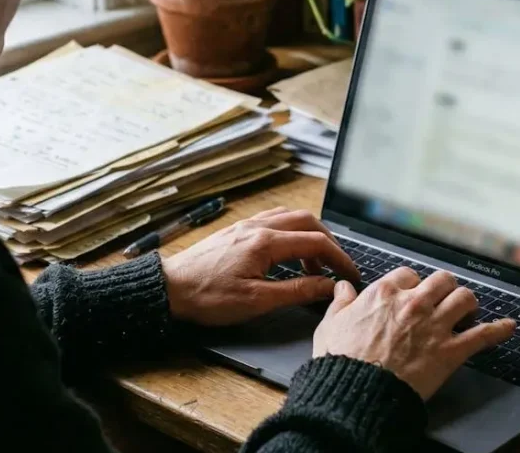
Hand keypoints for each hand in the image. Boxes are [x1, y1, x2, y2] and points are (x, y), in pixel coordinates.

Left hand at [161, 207, 360, 326]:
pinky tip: (287, 253)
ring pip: (290, 217)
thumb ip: (296, 291)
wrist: (169, 288)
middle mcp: (257, 227)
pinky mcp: (236, 231)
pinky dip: (290, 233)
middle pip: (307, 222)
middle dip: (329, 242)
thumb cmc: (207, 297)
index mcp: (266, 242)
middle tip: (337, 266)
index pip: (316, 243)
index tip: (351, 274)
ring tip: (314, 264)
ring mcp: (245, 226)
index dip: (339, 258)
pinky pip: (272, 221)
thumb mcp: (257, 301)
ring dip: (309, 235)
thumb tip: (327, 287)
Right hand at [313, 268, 515, 399]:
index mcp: (384, 294)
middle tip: (444, 299)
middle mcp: (413, 304)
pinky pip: (483, 335)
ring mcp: (435, 326)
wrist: (359, 391)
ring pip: (464, 299)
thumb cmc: (342, 362)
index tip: (413, 294)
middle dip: (445, 288)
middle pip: (442, 281)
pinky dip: (499, 330)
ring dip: (468, 304)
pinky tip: (509, 327)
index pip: (408, 275)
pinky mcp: (450, 351)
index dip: (412, 285)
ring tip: (469, 311)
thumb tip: (342, 289)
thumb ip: (340, 304)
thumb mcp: (330, 326)